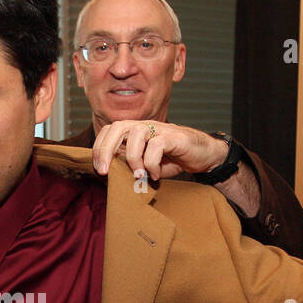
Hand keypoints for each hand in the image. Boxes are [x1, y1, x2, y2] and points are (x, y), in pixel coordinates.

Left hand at [91, 120, 226, 181]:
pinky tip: (155, 175)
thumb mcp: (147, 164)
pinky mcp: (174, 136)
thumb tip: (111, 174)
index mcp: (136, 132)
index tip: (98, 168)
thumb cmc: (174, 159)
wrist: (204, 156)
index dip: (99, 146)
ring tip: (138, 175)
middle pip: (117, 127)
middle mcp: (146, 127)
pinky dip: (151, 163)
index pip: (110, 130)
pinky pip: (156, 146)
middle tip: (104, 171)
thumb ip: (131, 165)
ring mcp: (160, 129)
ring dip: (132, 158)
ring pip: (136, 134)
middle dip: (105, 149)